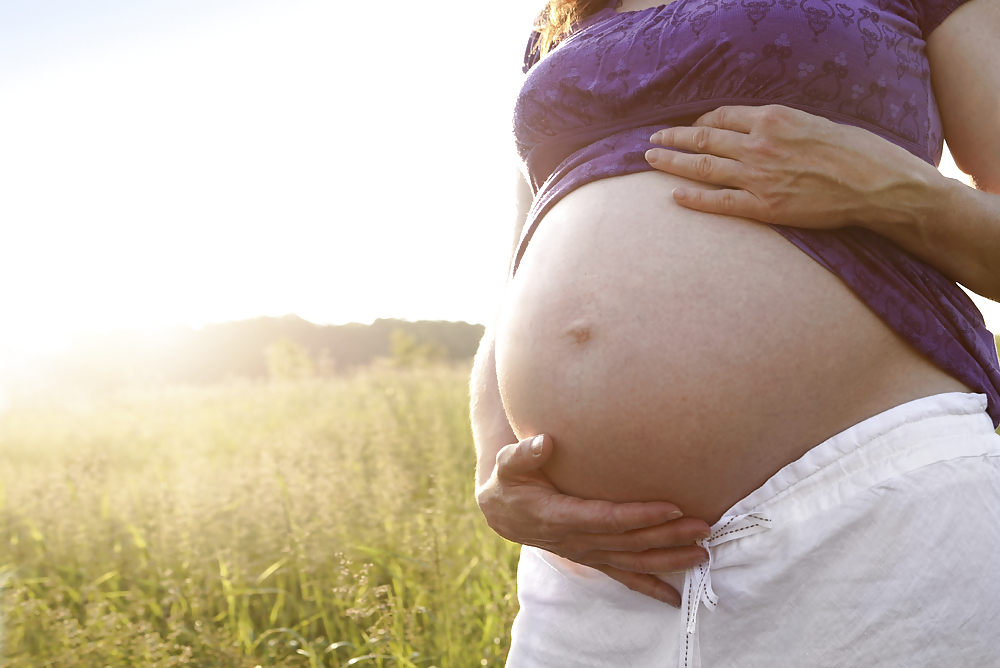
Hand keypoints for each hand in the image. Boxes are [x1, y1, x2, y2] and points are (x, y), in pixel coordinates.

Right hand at [476, 434, 710, 606]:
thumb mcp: (508, 464)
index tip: (672, 507)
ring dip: (669, 560)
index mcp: (560, 517)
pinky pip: (624, 577)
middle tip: (702, 527)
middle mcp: (578, 541)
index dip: (640, 515)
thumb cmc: (511, 482)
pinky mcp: (594, 559)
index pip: (608, 518)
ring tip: (702, 554)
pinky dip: (650, 587)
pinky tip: (675, 597)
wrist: (503, 512)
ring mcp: (588, 553)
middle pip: (630, 542)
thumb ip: (524, 454)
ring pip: (633, 562)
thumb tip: (543, 442)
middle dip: (668, 536)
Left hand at [644, 104, 938, 230]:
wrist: (876, 184)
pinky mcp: (764, 206)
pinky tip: (674, 195)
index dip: (701, 121)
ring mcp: (759, 176)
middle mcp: (760, 144)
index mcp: (773, 118)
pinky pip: (719, 202)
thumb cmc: (855, 152)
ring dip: (673, 162)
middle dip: (674, 138)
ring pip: (703, 166)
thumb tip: (759, 129)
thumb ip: (781, 127)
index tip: (690, 127)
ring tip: (651, 159)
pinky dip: (693, 198)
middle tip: (652, 139)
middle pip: (704, 138)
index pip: (723, 116)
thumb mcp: (815, 123)